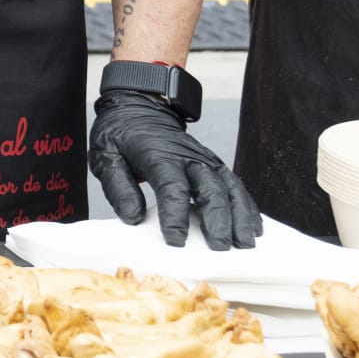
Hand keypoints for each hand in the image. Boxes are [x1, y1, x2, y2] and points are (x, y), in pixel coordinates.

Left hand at [90, 88, 261, 248]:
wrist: (140, 108)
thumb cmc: (121, 135)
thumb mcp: (105, 155)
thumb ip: (118, 187)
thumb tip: (133, 218)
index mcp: (158, 154)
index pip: (172, 187)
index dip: (175, 216)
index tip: (176, 241)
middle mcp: (188, 156)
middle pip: (210, 189)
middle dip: (217, 220)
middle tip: (220, 248)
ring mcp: (206, 160)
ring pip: (230, 188)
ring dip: (240, 216)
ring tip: (244, 244)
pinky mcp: (215, 165)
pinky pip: (236, 186)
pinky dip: (247, 207)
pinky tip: (253, 227)